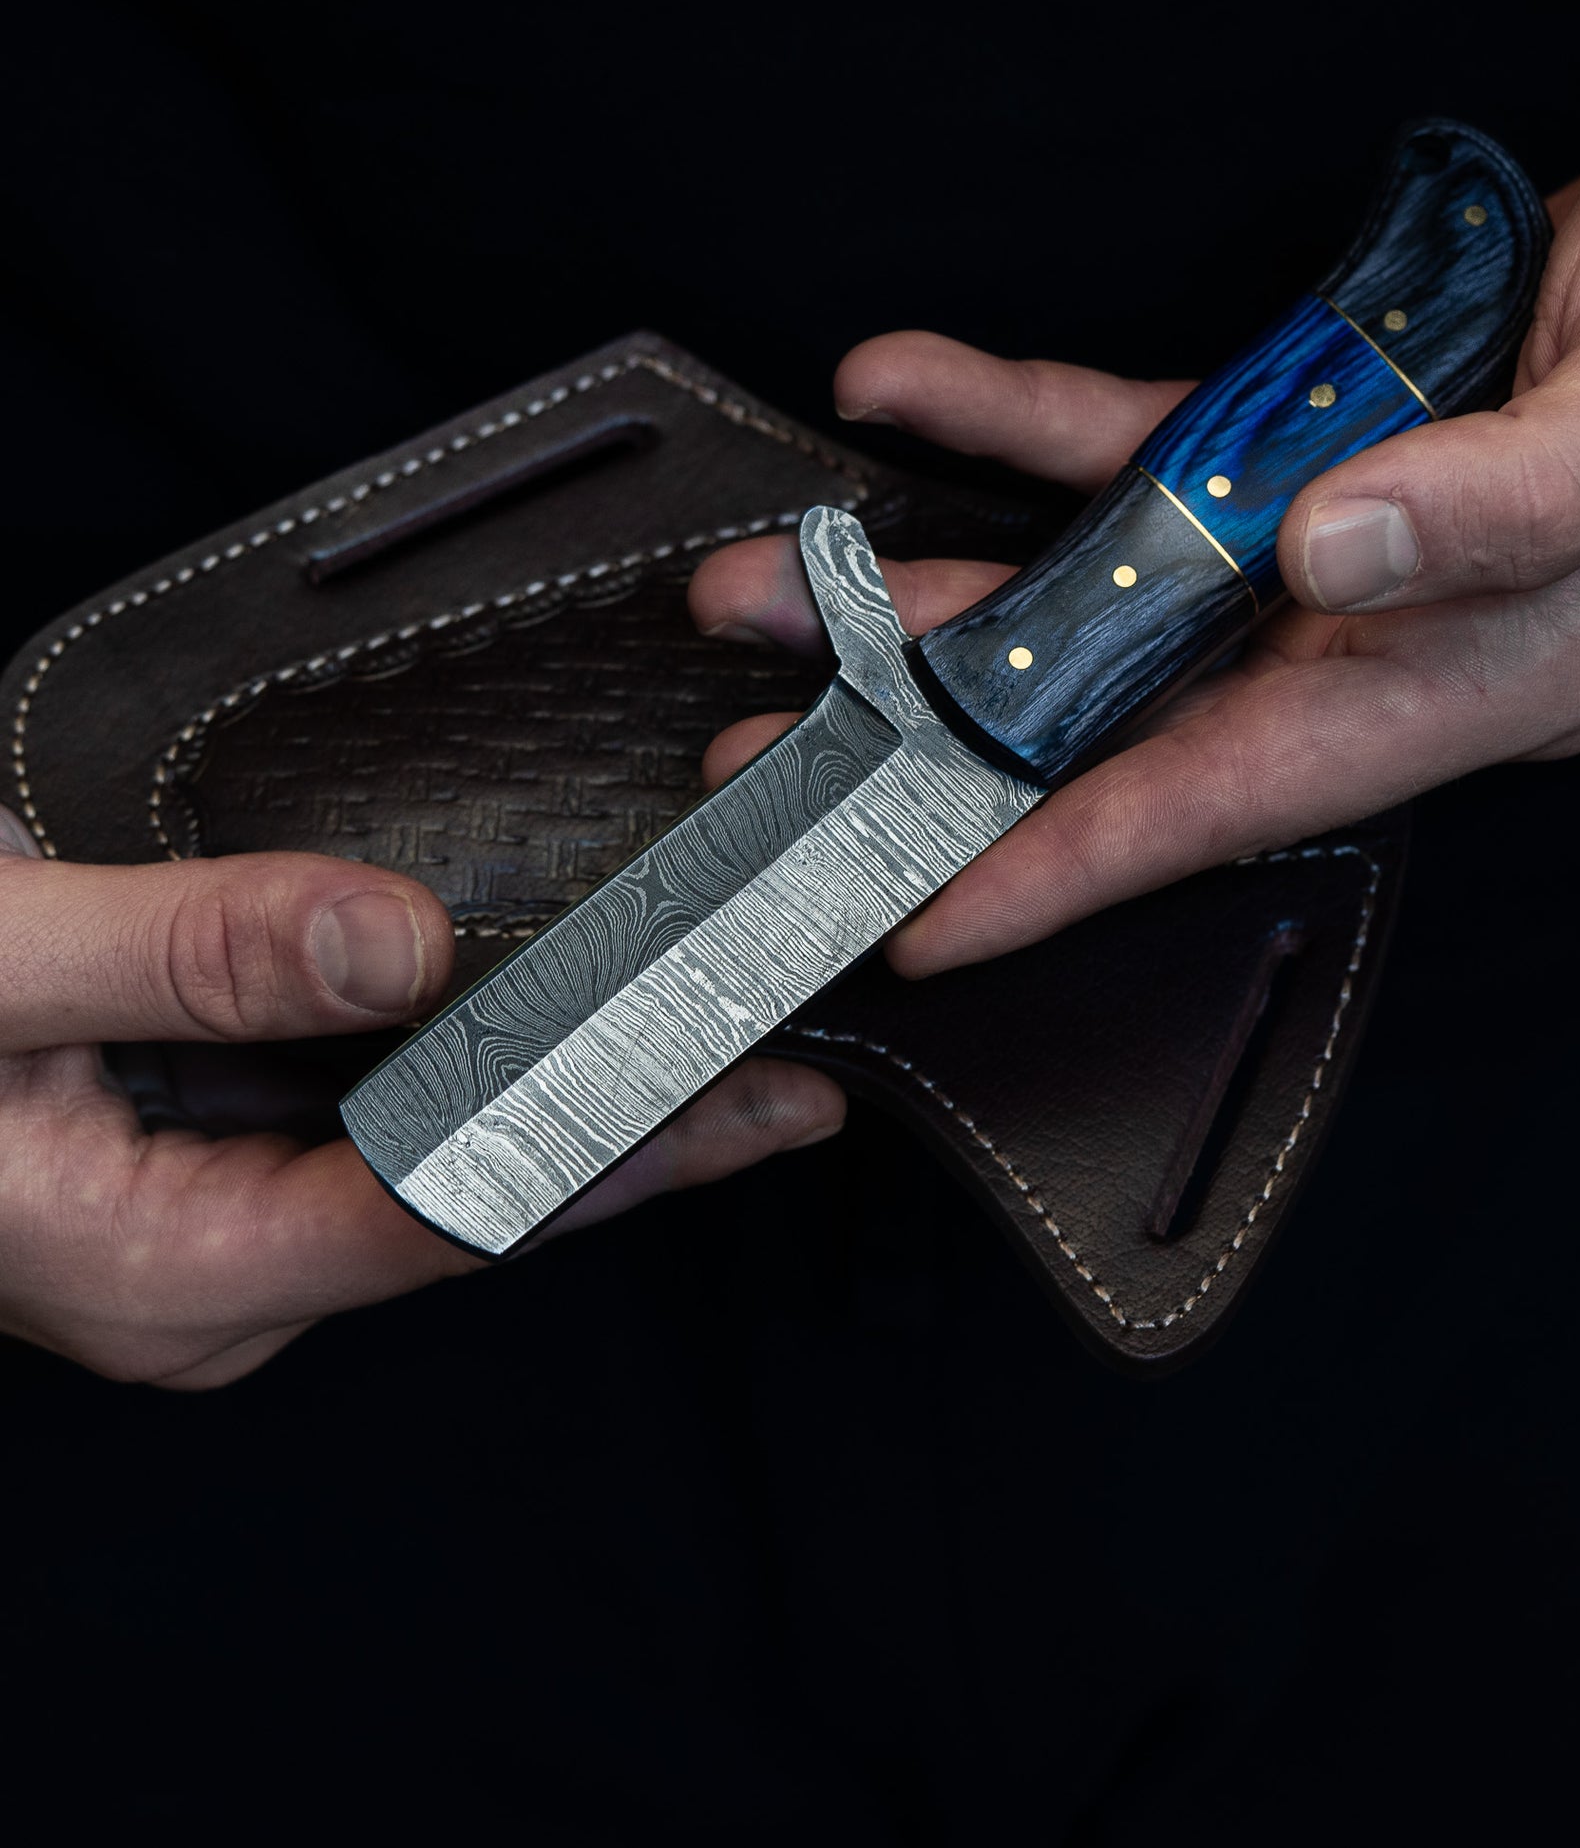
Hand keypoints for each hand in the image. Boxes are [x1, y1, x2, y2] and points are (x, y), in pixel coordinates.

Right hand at [0, 810, 842, 1385]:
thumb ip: (179, 950)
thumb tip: (394, 940)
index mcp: (163, 1259)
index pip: (445, 1210)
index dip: (616, 1146)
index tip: (753, 1096)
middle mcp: (210, 1262)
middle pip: (472, 1200)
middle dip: (635, 1140)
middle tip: (794, 1073)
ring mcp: (213, 1217)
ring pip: (437, 1162)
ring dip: (575, 1101)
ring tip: (723, 1038)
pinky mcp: (209, 1158)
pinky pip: (379, 1119)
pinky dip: (481, 1067)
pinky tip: (568, 1016)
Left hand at [691, 89, 1579, 976]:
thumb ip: (1518, 500)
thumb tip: (1332, 554)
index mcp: (1469, 676)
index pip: (1236, 799)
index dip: (1074, 869)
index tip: (929, 922)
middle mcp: (1375, 633)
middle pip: (1126, 723)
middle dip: (946, 749)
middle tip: (774, 766)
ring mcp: (1326, 543)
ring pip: (1099, 593)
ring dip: (939, 592)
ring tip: (782, 596)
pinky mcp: (1305, 439)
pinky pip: (1137, 447)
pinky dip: (1020, 424)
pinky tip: (913, 388)